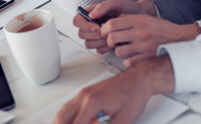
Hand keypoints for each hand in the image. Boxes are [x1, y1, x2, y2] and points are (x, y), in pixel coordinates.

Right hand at [54, 56, 174, 123]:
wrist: (138, 80)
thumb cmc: (133, 96)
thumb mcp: (123, 121)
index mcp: (92, 102)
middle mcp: (84, 96)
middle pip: (62, 118)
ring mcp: (83, 93)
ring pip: (63, 112)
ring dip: (61, 122)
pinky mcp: (86, 93)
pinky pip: (69, 107)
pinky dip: (66, 118)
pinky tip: (70, 123)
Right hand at [73, 0, 154, 53]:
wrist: (139, 18)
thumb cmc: (127, 8)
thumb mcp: (116, 3)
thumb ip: (103, 6)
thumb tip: (91, 15)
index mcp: (91, 13)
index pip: (77, 20)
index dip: (84, 26)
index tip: (97, 27)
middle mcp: (91, 25)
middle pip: (81, 34)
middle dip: (94, 35)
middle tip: (107, 33)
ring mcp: (96, 35)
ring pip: (88, 44)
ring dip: (99, 42)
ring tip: (112, 37)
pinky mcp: (103, 44)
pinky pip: (98, 50)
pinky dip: (105, 48)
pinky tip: (114, 42)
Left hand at [101, 16, 200, 66]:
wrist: (179, 39)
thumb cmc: (160, 29)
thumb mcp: (145, 19)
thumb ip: (128, 19)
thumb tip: (110, 23)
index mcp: (138, 20)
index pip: (112, 24)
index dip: (104, 29)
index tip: (104, 33)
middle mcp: (140, 32)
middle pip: (112, 37)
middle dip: (108, 41)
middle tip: (112, 43)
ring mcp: (144, 46)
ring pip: (118, 51)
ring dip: (119, 52)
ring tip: (125, 50)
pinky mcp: (147, 58)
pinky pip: (128, 62)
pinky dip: (128, 61)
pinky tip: (133, 57)